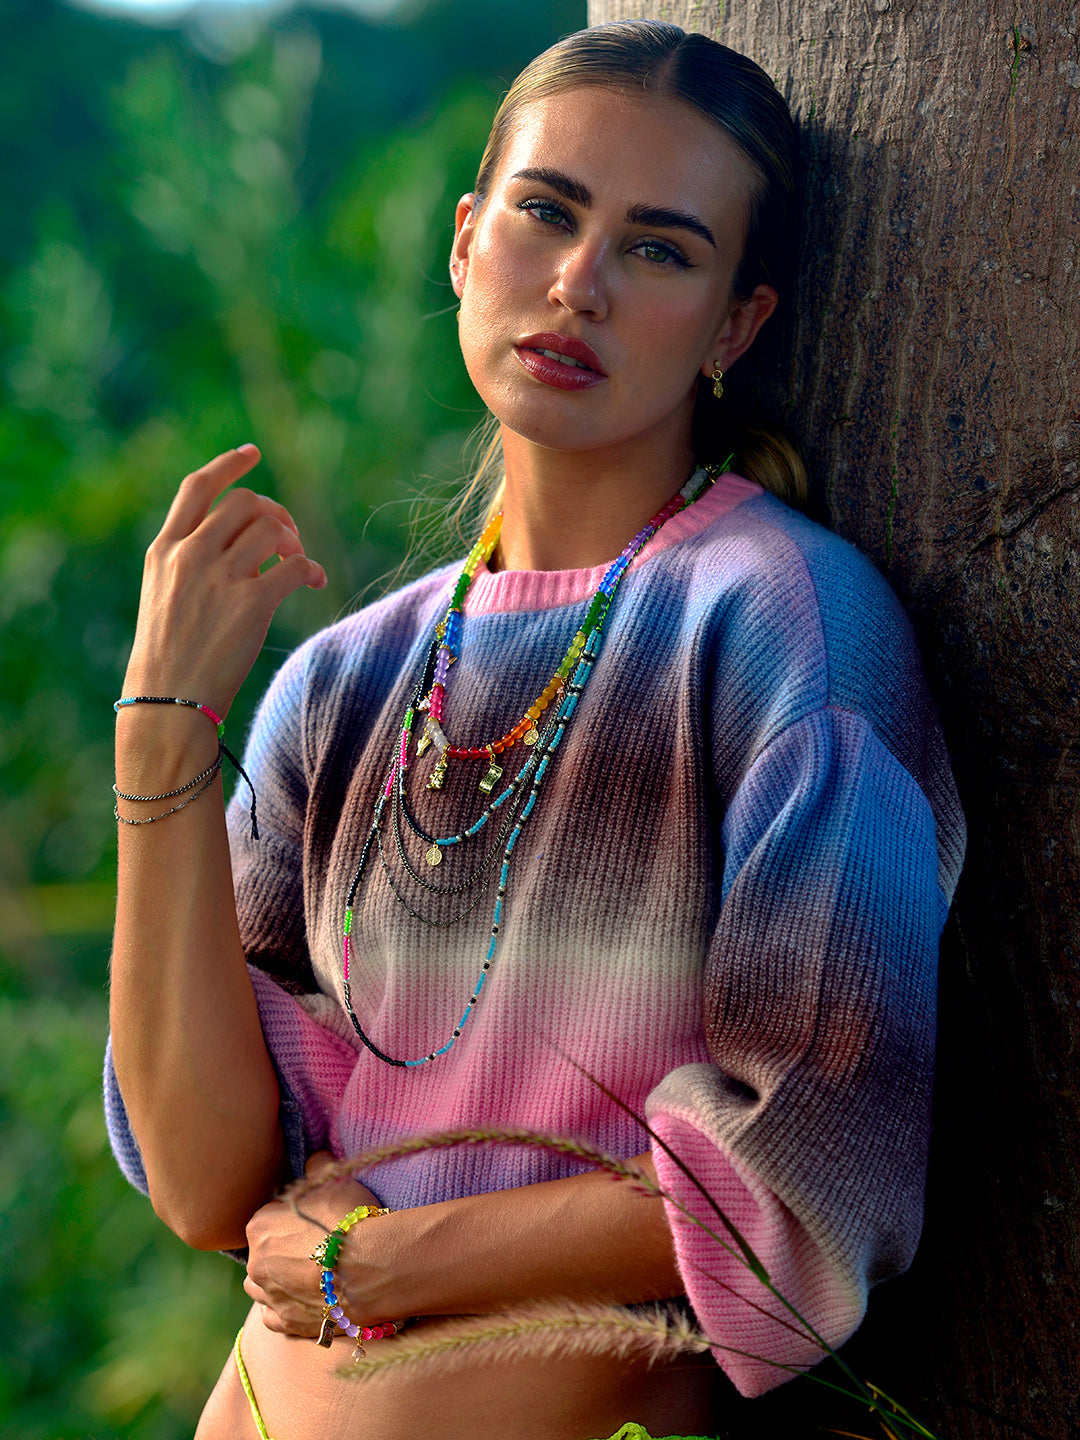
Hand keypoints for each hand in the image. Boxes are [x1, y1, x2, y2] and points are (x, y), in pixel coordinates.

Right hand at [123, 445, 326, 720]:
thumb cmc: (170, 655)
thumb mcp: (163, 594)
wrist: (168, 700)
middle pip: (245, 504)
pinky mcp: (251, 602)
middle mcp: (190, 555)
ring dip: (294, 542)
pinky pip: (296, 566)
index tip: (252, 453)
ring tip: (299, 564)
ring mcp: (220, 576)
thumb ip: (191, 560)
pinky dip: (312, 570)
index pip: (197, 488)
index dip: (228, 464)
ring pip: (272, 529)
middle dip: (275, 514)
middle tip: (288, 539)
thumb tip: (246, 540)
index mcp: (164, 549)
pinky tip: (316, 583)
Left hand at [244, 1152, 381, 1336]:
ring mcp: (269, 1296)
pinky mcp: (284, 1323)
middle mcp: (255, 1262)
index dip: (292, 1216)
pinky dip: (283, 1306)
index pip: (269, 1215)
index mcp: (259, 1226)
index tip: (313, 1218)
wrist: (371, 1269)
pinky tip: (302, 1298)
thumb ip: (318, 1167)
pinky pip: (273, 1315)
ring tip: (305, 1274)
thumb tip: (313, 1160)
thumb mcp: (335, 1181)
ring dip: (276, 1279)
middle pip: (263, 1251)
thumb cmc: (351, 1220)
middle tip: (315, 1246)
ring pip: (260, 1285)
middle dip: (283, 1248)